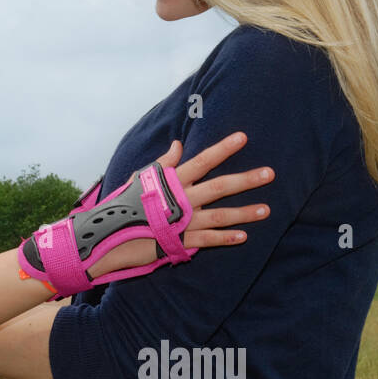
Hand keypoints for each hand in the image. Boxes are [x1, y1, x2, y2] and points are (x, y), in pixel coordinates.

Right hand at [90, 132, 272, 277]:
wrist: (107, 235)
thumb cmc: (124, 204)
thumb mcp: (140, 179)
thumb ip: (163, 162)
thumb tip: (179, 144)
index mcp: (171, 181)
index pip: (202, 160)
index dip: (223, 148)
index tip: (243, 137)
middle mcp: (181, 199)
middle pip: (219, 186)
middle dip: (246, 179)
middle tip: (270, 173)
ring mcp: (182, 221)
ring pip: (220, 215)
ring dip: (245, 212)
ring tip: (267, 209)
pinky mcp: (179, 241)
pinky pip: (208, 240)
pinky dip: (226, 238)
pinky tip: (244, 236)